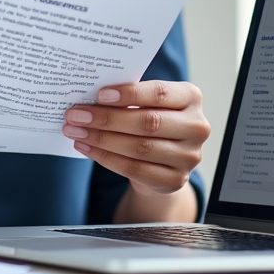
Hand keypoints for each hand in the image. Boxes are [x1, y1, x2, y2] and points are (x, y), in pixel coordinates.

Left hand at [63, 81, 209, 196]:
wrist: (167, 159)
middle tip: (76, 115)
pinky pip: (134, 169)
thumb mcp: (151, 102)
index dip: (129, 94)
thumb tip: (92, 98)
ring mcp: (188, 157)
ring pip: (139, 148)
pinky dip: (106, 158)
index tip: (100, 94)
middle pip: (147, 122)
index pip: (159, 93)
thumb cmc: (154, 119)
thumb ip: (131, 97)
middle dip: (107, 118)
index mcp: (191, 98)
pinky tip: (87, 148)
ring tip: (76, 132)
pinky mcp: (175, 180)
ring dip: (102, 139)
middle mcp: (196, 126)